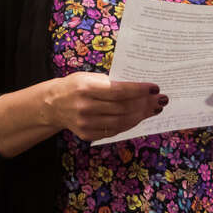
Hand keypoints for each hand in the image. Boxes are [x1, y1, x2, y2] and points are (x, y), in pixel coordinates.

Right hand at [41, 72, 165, 140]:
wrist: (53, 104)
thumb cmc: (76, 86)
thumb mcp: (90, 77)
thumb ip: (111, 83)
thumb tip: (140, 88)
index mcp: (86, 88)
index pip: (118, 91)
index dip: (139, 91)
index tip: (154, 88)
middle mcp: (84, 107)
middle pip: (122, 108)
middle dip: (144, 104)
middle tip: (160, 100)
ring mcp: (85, 123)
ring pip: (121, 122)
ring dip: (141, 116)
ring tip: (153, 109)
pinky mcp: (87, 134)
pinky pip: (113, 130)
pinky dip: (129, 124)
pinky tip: (139, 117)